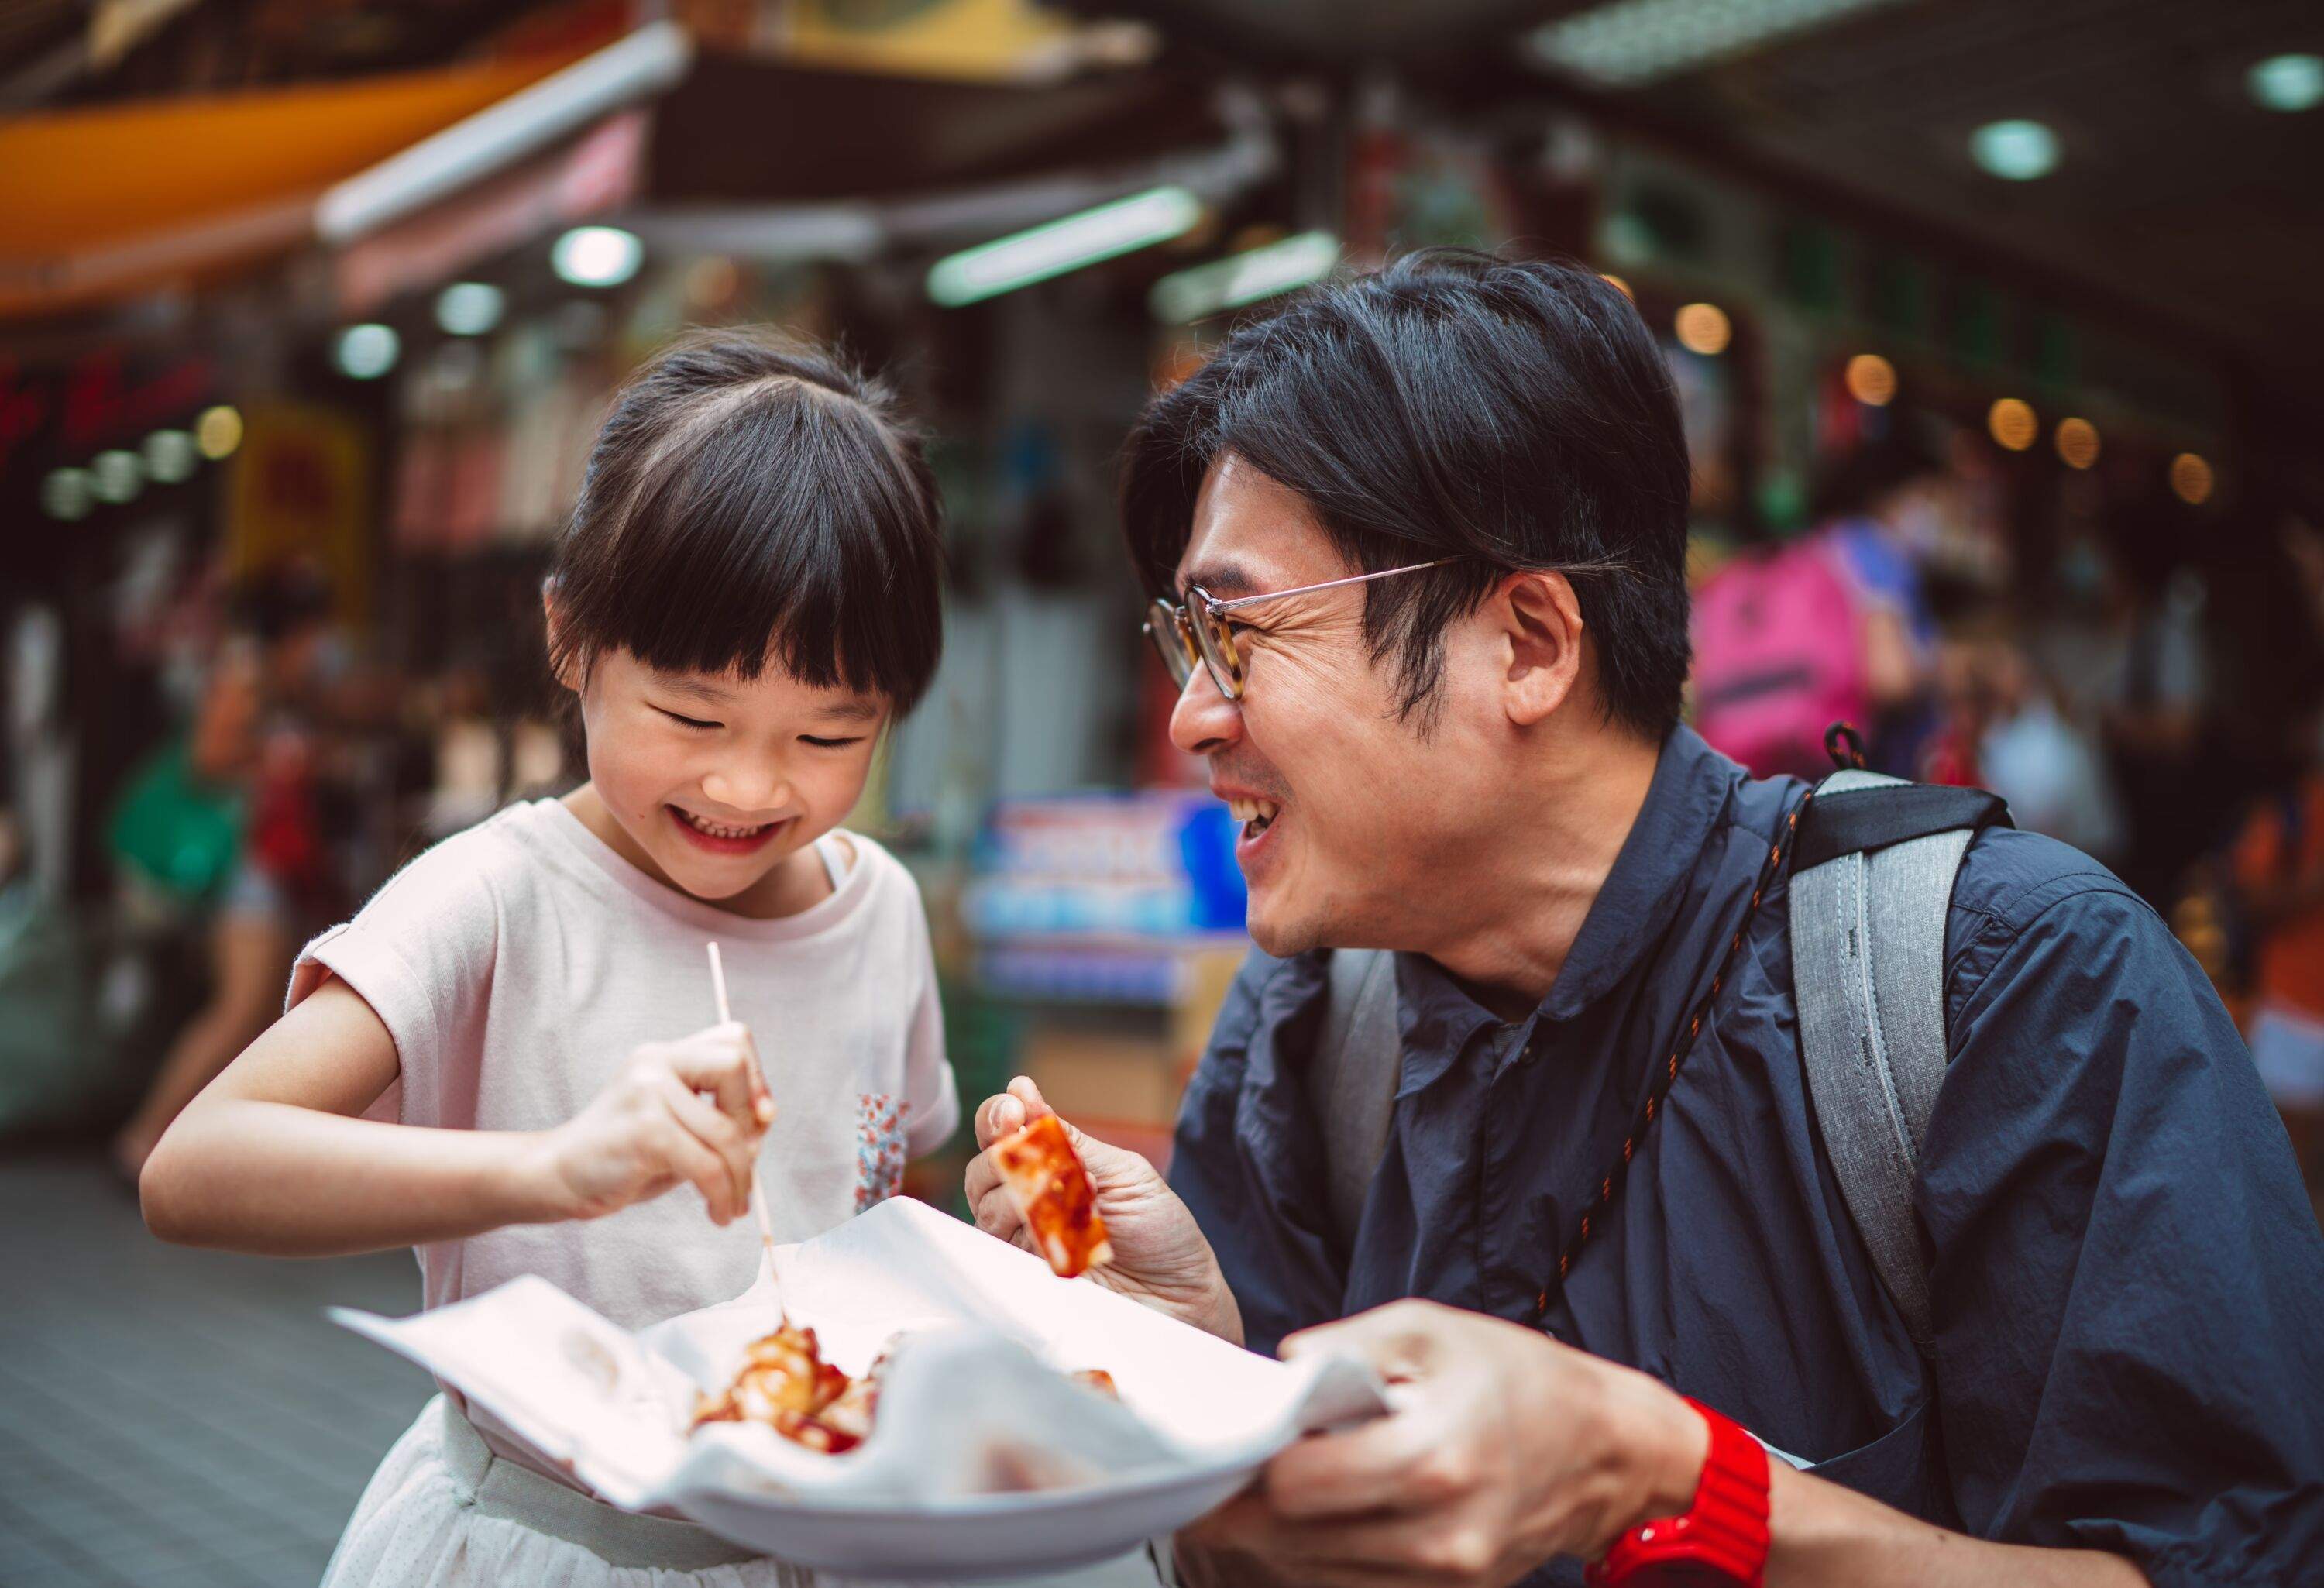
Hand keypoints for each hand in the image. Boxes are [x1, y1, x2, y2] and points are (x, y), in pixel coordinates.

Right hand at [528, 1022, 773, 1224]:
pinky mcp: (645, 1130)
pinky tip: (717, 1212)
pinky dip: (721, 1194)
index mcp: (664, 1055)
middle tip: (740, 1164)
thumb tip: (768, 1118)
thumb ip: (719, 1117)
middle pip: (734, 1066)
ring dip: (740, 1177)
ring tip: (731, 1205)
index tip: (760, 1119)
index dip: (758, 1077)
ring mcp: (648, 1092)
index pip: (734, 1039)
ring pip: (726, 1130)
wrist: (555, 1178)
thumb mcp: (677, 1127)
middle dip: (749, 1121)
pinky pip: (707, 1165)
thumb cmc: (621, 1157)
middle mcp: (655, 1062)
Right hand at [965, 1076, 1242, 1343]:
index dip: (997, 1117)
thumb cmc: (1160, 1232)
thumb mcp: (1123, 1173)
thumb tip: (1020, 1089)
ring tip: (1081, 1201)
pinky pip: (999, 1250)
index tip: (1015, 1109)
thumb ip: (1068, 1141)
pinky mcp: (1023, 1279)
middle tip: (1045, 1161)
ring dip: (1029, 1195)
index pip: (1000, 1133)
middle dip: (1005, 1155)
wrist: (1182, 1297)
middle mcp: (1028, 1203)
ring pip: (986, 1207)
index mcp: (1051, 1167)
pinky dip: (1031, 1230)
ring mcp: (1023, 1243)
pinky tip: (1065, 1231)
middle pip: (981, 1170)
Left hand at [1178, 1299, 1707, 1587]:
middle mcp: (1438, 1532)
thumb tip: (1270, 1375)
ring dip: (1274, 1537)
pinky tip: (1307, 1516)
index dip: (1246, 1467)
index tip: (1215, 1445)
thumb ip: (1339, 1348)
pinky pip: (1354, 1583)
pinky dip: (1318, 1554)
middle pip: (1295, 1540)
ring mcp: (1446, 1574)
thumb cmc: (1517, 1375)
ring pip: (1316, 1572)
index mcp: (1431, 1457)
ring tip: (1250, 1490)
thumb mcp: (1425, 1328)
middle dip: (1245, 1506)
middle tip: (1209, 1472)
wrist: (1605, 1446)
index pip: (1297, 1488)